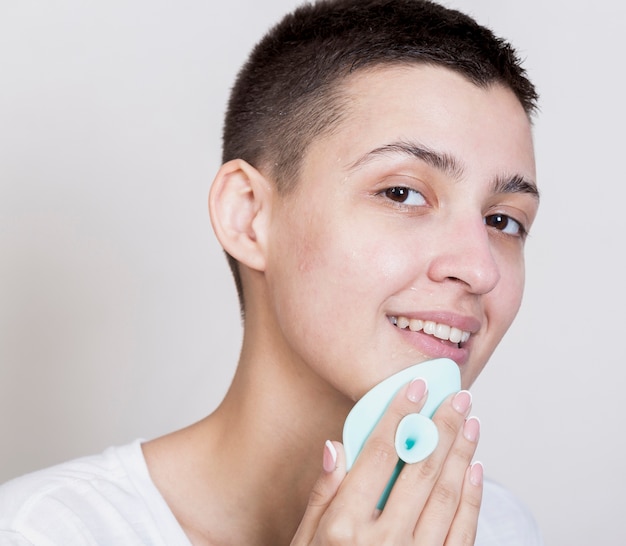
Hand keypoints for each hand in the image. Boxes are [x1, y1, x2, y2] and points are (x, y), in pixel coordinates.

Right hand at [291, 379, 482, 544]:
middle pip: (421, 468)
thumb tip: (335, 446)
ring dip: (462, 454)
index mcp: (345, 525)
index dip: (400, 414)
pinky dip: (472, 497)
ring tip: (470, 423)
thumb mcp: (303, 540)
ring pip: (447, 494)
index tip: (416, 386)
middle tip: (457, 397)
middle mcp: (383, 541)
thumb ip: (322, 494)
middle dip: (442, 426)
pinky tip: (474, 468)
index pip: (380, 454)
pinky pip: (462, 531)